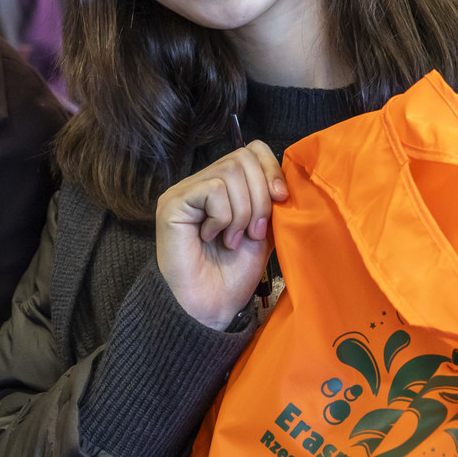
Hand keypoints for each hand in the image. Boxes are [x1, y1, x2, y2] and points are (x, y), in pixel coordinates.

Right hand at [155, 143, 283, 330]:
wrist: (211, 307)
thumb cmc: (233, 274)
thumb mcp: (264, 231)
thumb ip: (271, 201)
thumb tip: (284, 179)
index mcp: (225, 186)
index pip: (251, 150)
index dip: (271, 169)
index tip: (282, 200)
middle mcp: (202, 182)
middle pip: (243, 158)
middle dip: (259, 197)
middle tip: (253, 232)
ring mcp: (185, 191)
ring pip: (230, 173)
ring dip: (242, 212)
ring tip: (233, 239)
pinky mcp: (173, 203)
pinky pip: (213, 190)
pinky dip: (224, 216)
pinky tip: (214, 236)